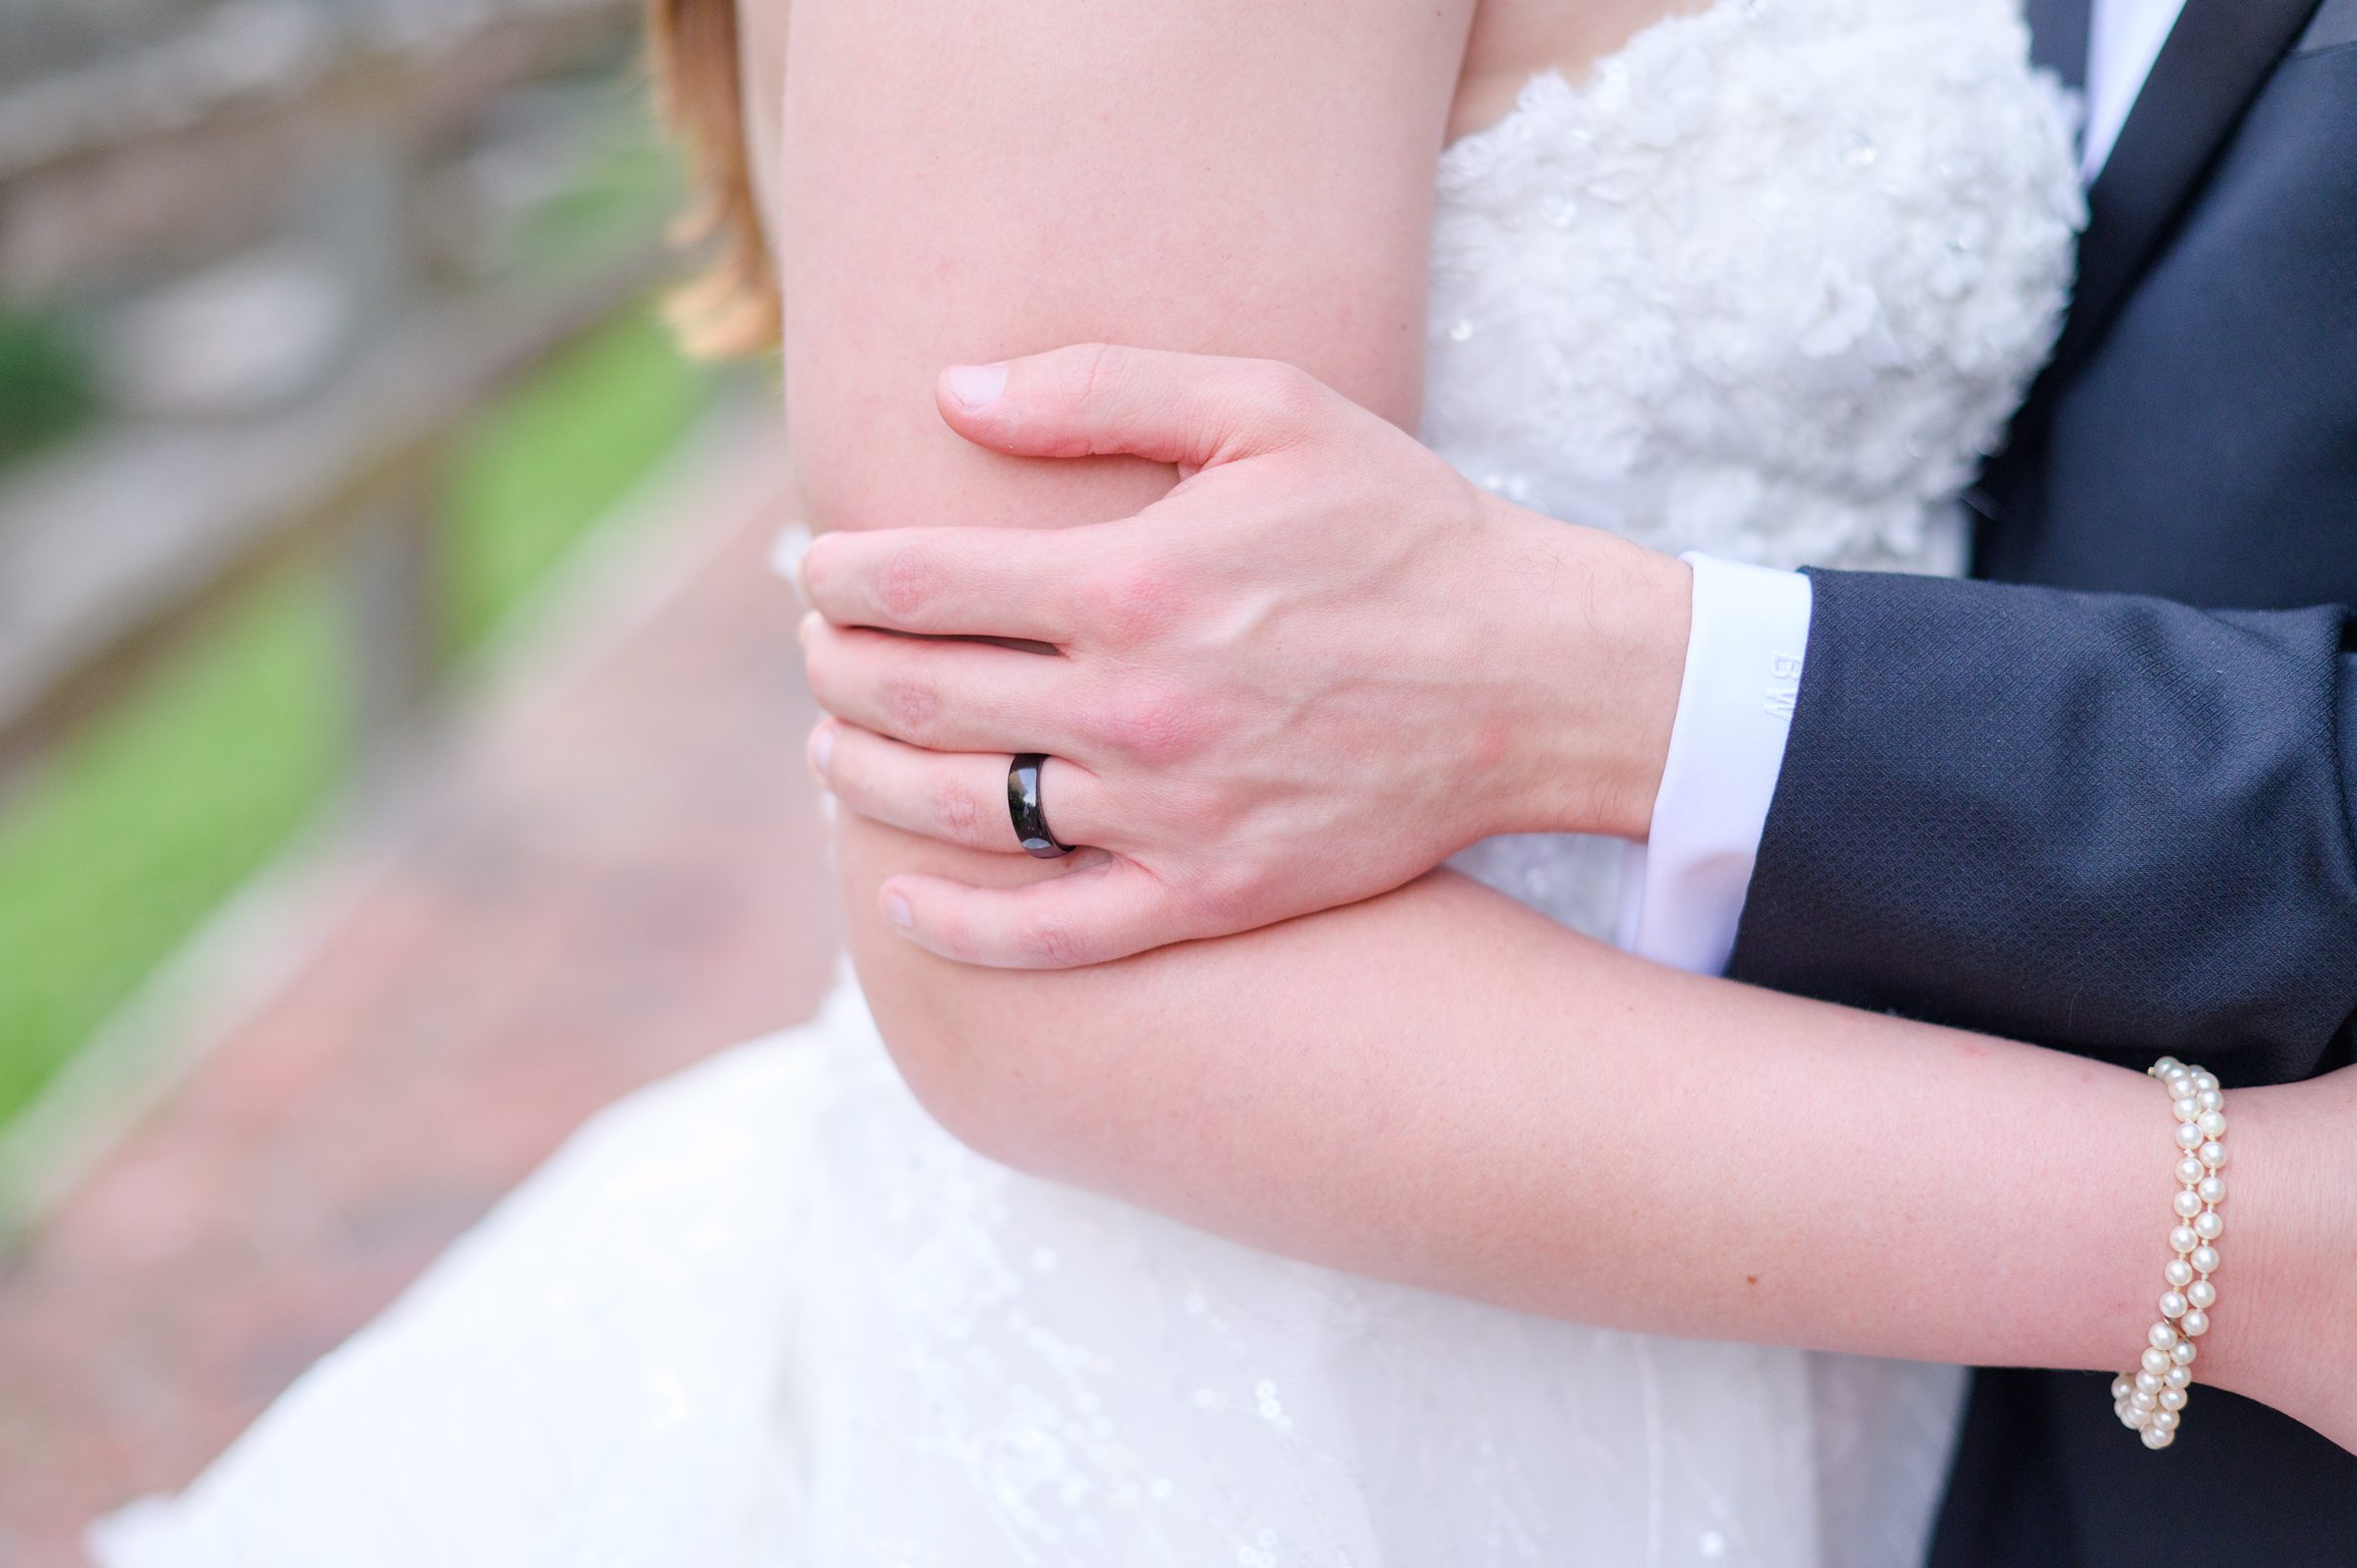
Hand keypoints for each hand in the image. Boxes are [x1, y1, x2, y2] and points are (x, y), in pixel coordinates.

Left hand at [799, 344, 1690, 967]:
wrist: (1535, 677)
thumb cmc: (1400, 528)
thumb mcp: (1270, 408)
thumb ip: (1102, 388)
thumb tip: (951, 391)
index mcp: (1133, 582)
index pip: (921, 583)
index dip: (842, 576)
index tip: (819, 569)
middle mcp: (1132, 708)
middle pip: (918, 697)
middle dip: (835, 671)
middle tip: (818, 652)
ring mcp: (1166, 816)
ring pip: (959, 811)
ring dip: (866, 779)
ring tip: (834, 751)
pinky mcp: (1208, 897)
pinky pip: (1051, 935)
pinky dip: (959, 928)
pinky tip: (903, 901)